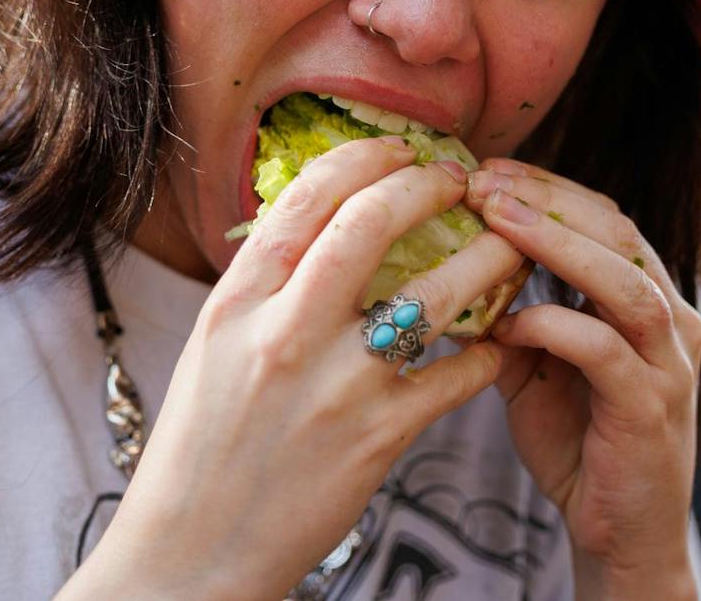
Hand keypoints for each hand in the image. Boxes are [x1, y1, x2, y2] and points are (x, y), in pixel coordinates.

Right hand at [67, 136, 525, 600]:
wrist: (193, 552)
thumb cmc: (204, 444)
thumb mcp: (214, 342)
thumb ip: (267, 282)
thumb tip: (325, 213)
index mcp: (238, 301)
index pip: (309, 196)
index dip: (367, 157)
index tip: (403, 148)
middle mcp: (285, 333)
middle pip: (372, 223)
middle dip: (430, 186)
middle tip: (462, 180)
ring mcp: (336, 387)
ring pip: (436, 294)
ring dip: (485, 258)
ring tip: (507, 246)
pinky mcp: (379, 439)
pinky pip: (457, 375)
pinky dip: (487, 350)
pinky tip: (495, 341)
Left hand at [465, 159, 700, 600]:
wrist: (619, 534)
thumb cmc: (578, 441)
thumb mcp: (535, 365)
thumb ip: (511, 312)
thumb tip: (450, 261)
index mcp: (647, 297)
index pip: (604, 217)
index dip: (546, 187)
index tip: (486, 170)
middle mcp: (669, 319)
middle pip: (618, 230)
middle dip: (547, 199)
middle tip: (483, 181)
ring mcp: (668, 362)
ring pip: (624, 280)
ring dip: (556, 243)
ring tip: (496, 217)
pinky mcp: (651, 408)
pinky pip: (605, 349)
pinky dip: (554, 325)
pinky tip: (509, 320)